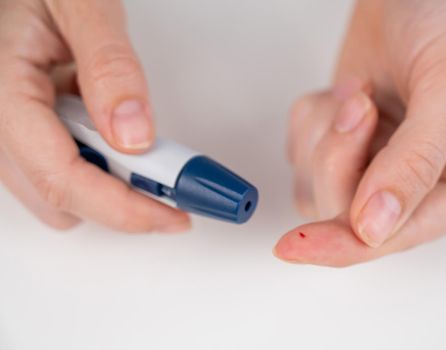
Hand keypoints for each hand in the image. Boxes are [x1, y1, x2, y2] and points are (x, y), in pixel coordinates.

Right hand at [0, 0, 189, 231]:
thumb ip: (110, 67)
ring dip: (108, 183)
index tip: (173, 214)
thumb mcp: (81, 6)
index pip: (61, 178)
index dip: (124, 208)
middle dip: (122, 200)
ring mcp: (4, 134)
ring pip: (59, 195)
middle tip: (174, 178)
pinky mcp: (20, 135)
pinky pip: (59, 172)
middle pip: (61, 199)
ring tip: (138, 143)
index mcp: (1, 93)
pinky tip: (108, 131)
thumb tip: (134, 134)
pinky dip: (97, 166)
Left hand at [275, 0, 445, 266]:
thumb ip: (416, 161)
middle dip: (338, 158)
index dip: (346, 244)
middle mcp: (420, 183)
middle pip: (347, 213)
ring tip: (358, 94)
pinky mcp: (345, 143)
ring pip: (318, 186)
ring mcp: (377, 164)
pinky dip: (311, 122)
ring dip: (324, 137)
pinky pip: (302, 154)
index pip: (399, 235)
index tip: (299, 246)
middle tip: (359, 104)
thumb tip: (375, 226)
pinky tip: (344, 95)